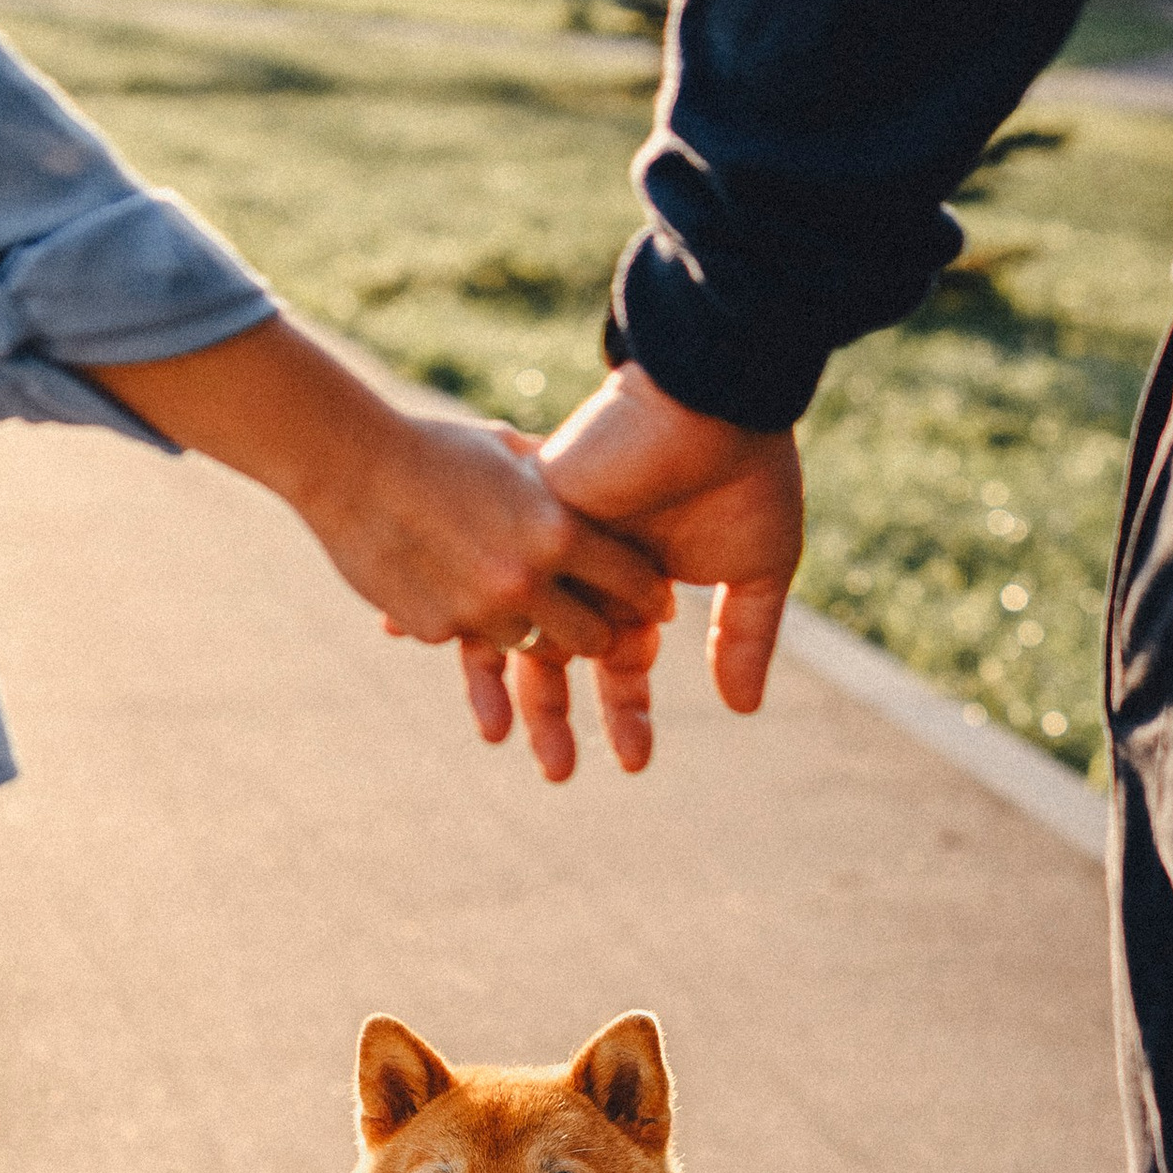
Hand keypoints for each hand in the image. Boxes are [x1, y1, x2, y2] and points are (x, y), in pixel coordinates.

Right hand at [89, 320, 668, 657]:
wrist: (347, 463)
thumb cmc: (434, 446)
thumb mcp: (508, 451)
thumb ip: (558, 480)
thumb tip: (605, 486)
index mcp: (558, 528)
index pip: (632, 581)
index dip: (649, 596)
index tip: (655, 603)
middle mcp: (528, 580)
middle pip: (594, 638)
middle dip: (601, 635)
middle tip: (601, 629)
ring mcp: (482, 612)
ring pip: (535, 649)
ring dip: (538, 636)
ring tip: (527, 613)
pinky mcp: (439, 631)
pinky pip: (475, 641)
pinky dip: (475, 624)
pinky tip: (456, 591)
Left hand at [458, 362, 803, 778]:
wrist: (714, 397)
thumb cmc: (748, 475)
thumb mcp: (759, 569)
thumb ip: (746, 638)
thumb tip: (741, 709)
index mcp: (641, 581)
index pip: (621, 658)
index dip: (627, 709)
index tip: (634, 758)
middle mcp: (590, 566)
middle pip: (561, 653)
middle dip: (559, 715)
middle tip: (560, 775)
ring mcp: (553, 537)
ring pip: (514, 619)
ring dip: (502, 681)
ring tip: (501, 743)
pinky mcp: (524, 509)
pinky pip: (474, 559)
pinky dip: (447, 596)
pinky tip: (413, 637)